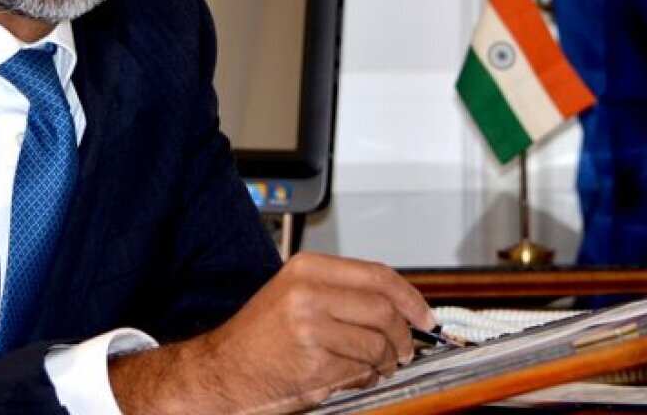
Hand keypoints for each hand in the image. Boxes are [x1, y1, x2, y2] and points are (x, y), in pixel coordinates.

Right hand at [109, 252, 433, 413]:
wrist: (221, 372)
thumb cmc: (259, 340)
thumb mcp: (297, 298)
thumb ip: (343, 295)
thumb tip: (400, 307)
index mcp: (307, 269)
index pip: (378, 275)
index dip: (410, 298)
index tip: (425, 317)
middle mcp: (308, 292)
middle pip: (384, 310)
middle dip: (403, 337)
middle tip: (404, 352)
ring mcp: (310, 327)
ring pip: (378, 343)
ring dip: (385, 362)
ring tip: (374, 368)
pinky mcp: (313, 361)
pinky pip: (360, 370)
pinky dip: (364, 378)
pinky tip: (348, 377)